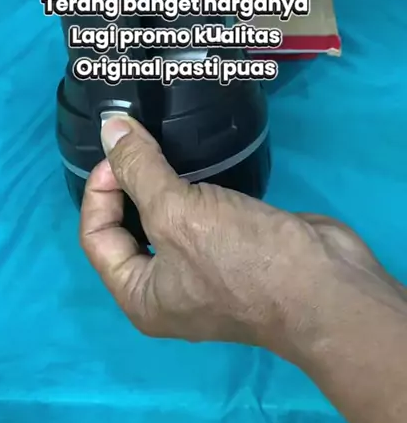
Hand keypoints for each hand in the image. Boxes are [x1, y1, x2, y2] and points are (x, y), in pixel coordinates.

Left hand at [79, 115, 398, 358]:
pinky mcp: (235, 247)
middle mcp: (166, 289)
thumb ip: (138, 169)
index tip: (123, 152)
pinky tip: (198, 160)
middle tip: (140, 141)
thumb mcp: (177, 212)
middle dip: (128, 183)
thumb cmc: (240, 259)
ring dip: (161, 182)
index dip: (100, 189)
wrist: (326, 287)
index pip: (95, 236)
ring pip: (166, 217)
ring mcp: (204, 269)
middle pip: (128, 226)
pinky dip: (194, 186)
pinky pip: (200, 212)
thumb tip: (108, 126)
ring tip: (162, 143)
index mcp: (139, 296)